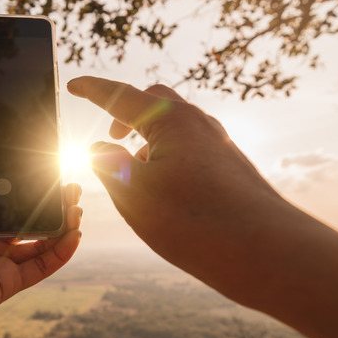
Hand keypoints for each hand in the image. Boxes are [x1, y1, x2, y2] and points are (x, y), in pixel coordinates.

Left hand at [0, 132, 82, 337]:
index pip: (3, 202)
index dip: (25, 188)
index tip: (44, 170)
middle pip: (26, 221)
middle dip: (50, 204)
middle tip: (69, 187)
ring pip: (39, 243)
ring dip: (61, 226)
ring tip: (77, 205)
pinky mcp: (6, 284)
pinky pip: (40, 267)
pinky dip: (61, 253)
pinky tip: (75, 233)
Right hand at [66, 76, 306, 306]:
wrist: (264, 252)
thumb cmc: (195, 221)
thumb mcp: (132, 193)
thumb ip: (107, 164)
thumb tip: (99, 148)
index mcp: (170, 119)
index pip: (121, 97)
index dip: (93, 90)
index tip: (73, 85)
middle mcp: (198, 124)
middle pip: (153, 102)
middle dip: (125, 114)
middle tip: (109, 135)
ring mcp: (218, 145)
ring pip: (173, 129)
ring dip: (146, 143)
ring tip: (134, 178)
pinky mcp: (229, 168)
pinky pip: (189, 151)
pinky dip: (166, 160)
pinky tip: (163, 195)